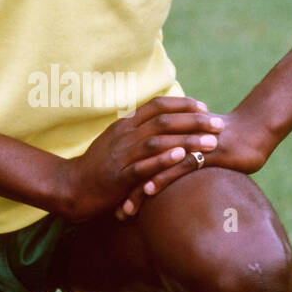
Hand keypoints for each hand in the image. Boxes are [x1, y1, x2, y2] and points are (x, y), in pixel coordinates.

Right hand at [57, 95, 224, 222]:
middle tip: (219, 125)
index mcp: (126, 125)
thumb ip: (136, 133)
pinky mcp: (119, 176)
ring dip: (187, 140)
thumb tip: (159, 126)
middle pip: (163, 120)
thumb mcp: (117, 143)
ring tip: (211, 143)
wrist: (71, 186)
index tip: (204, 107)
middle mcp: (125, 135)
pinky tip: (182, 157)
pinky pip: (143, 165)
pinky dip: (163, 159)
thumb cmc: (98, 167)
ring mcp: (121, 154)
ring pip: (158, 141)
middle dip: (194, 122)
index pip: (157, 106)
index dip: (182, 105)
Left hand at [115, 108, 277, 218]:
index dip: (125, 176)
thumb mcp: (202, 148)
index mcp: (170, 136)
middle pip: (141, 163)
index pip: (140, 157)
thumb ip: (186, 158)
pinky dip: (161, 177)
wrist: (257, 126)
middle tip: (112, 208)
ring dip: (137, 189)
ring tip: (125, 210)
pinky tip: (148, 191)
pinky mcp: (205, 151)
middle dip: (125, 187)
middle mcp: (175, 137)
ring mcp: (189, 143)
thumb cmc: (232, 140)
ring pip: (155, 166)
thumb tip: (177, 175)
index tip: (112, 197)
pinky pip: (178, 165)